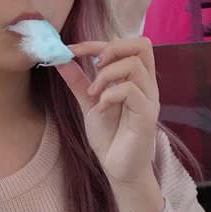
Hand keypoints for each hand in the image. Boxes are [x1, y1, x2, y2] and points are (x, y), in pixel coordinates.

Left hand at [55, 37, 159, 186]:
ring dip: (106, 75)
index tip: (72, 50)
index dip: (98, 42)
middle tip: (93, 65)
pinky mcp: (147, 115)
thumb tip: (61, 59)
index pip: (127, 44)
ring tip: (93, 94)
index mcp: (136, 79)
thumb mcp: (89, 103)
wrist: (118, 169)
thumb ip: (79, 81)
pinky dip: (109, 95)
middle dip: (112, 47)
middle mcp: (147, 85)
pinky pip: (131, 91)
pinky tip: (101, 110)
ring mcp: (149, 99)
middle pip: (142, 44)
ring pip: (134, 65)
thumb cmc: (110, 137)